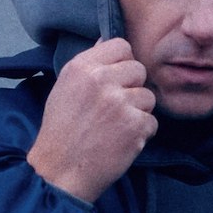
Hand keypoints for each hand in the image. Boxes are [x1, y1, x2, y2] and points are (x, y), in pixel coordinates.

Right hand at [27, 39, 157, 202]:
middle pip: (139, 69)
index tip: (116, 80)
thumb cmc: (61, 132)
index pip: (121, 45)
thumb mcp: (65, 88)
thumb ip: (89, 65)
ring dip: (138, 113)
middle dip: (132, 88)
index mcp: (82, 67)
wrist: (60, 171)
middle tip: (115, 108)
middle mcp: (102, 80)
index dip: (122, 63)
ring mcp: (120, 103)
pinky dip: (141, 134)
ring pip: (148, 97)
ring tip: (116, 127)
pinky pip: (152, 122)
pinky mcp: (135, 125)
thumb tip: (107, 41)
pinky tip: (121, 141)